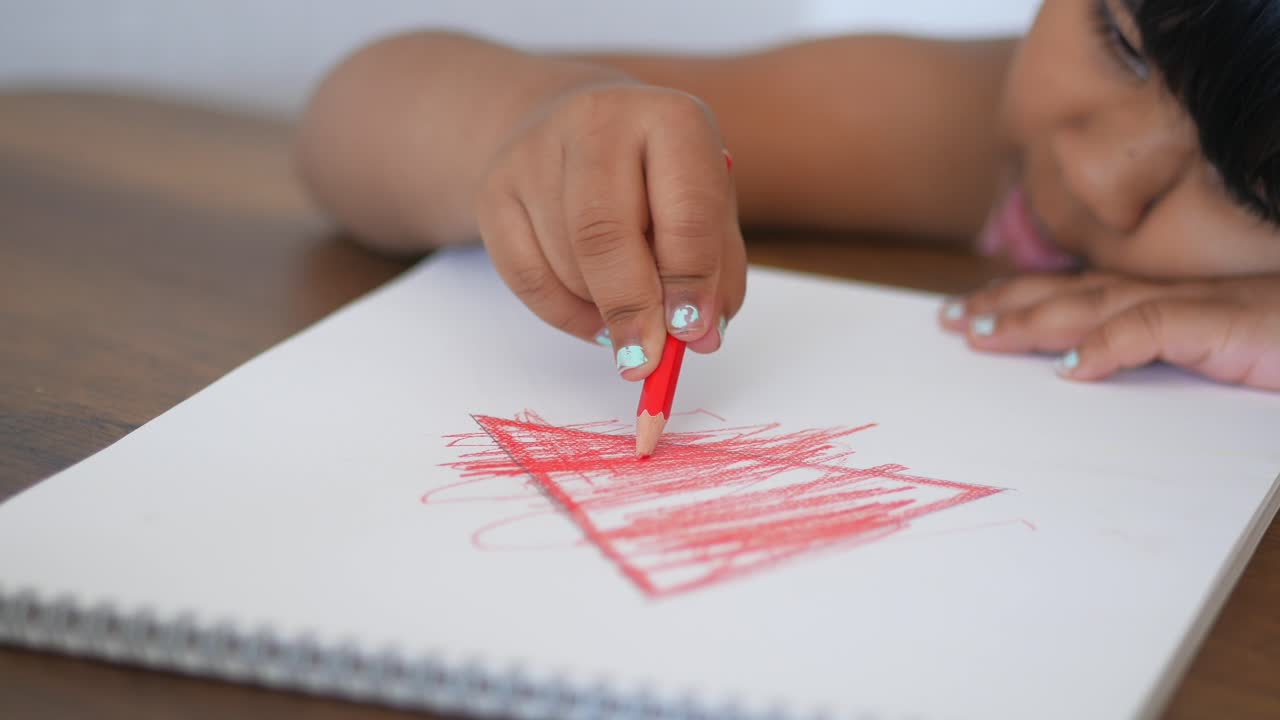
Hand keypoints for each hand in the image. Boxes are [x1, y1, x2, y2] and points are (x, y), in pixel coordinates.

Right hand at [474, 82, 744, 379]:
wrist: (579, 129)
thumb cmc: (659, 179)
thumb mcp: (709, 209)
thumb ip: (717, 272)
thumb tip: (701, 337)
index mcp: (671, 118)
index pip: (684, 210)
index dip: (690, 282)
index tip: (690, 333)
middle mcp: (597, 121)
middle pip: (604, 234)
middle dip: (631, 307)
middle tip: (646, 358)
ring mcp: (535, 151)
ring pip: (564, 261)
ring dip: (600, 309)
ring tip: (627, 315)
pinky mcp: (494, 188)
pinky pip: (524, 276)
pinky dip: (563, 314)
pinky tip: (593, 316)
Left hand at [938, 272, 1279, 390]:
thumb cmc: (1275, 343)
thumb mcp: (1198, 355)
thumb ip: (1143, 353)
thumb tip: (1076, 372)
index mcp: (1153, 300)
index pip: (1067, 294)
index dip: (1012, 300)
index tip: (961, 313)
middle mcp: (1161, 293)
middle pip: (1063, 294)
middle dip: (1000, 304)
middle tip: (945, 321)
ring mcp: (1187, 305)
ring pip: (1089, 306)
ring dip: (1030, 319)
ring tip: (979, 335)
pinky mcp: (1218, 323)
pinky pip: (1150, 329)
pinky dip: (1107, 346)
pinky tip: (1068, 369)